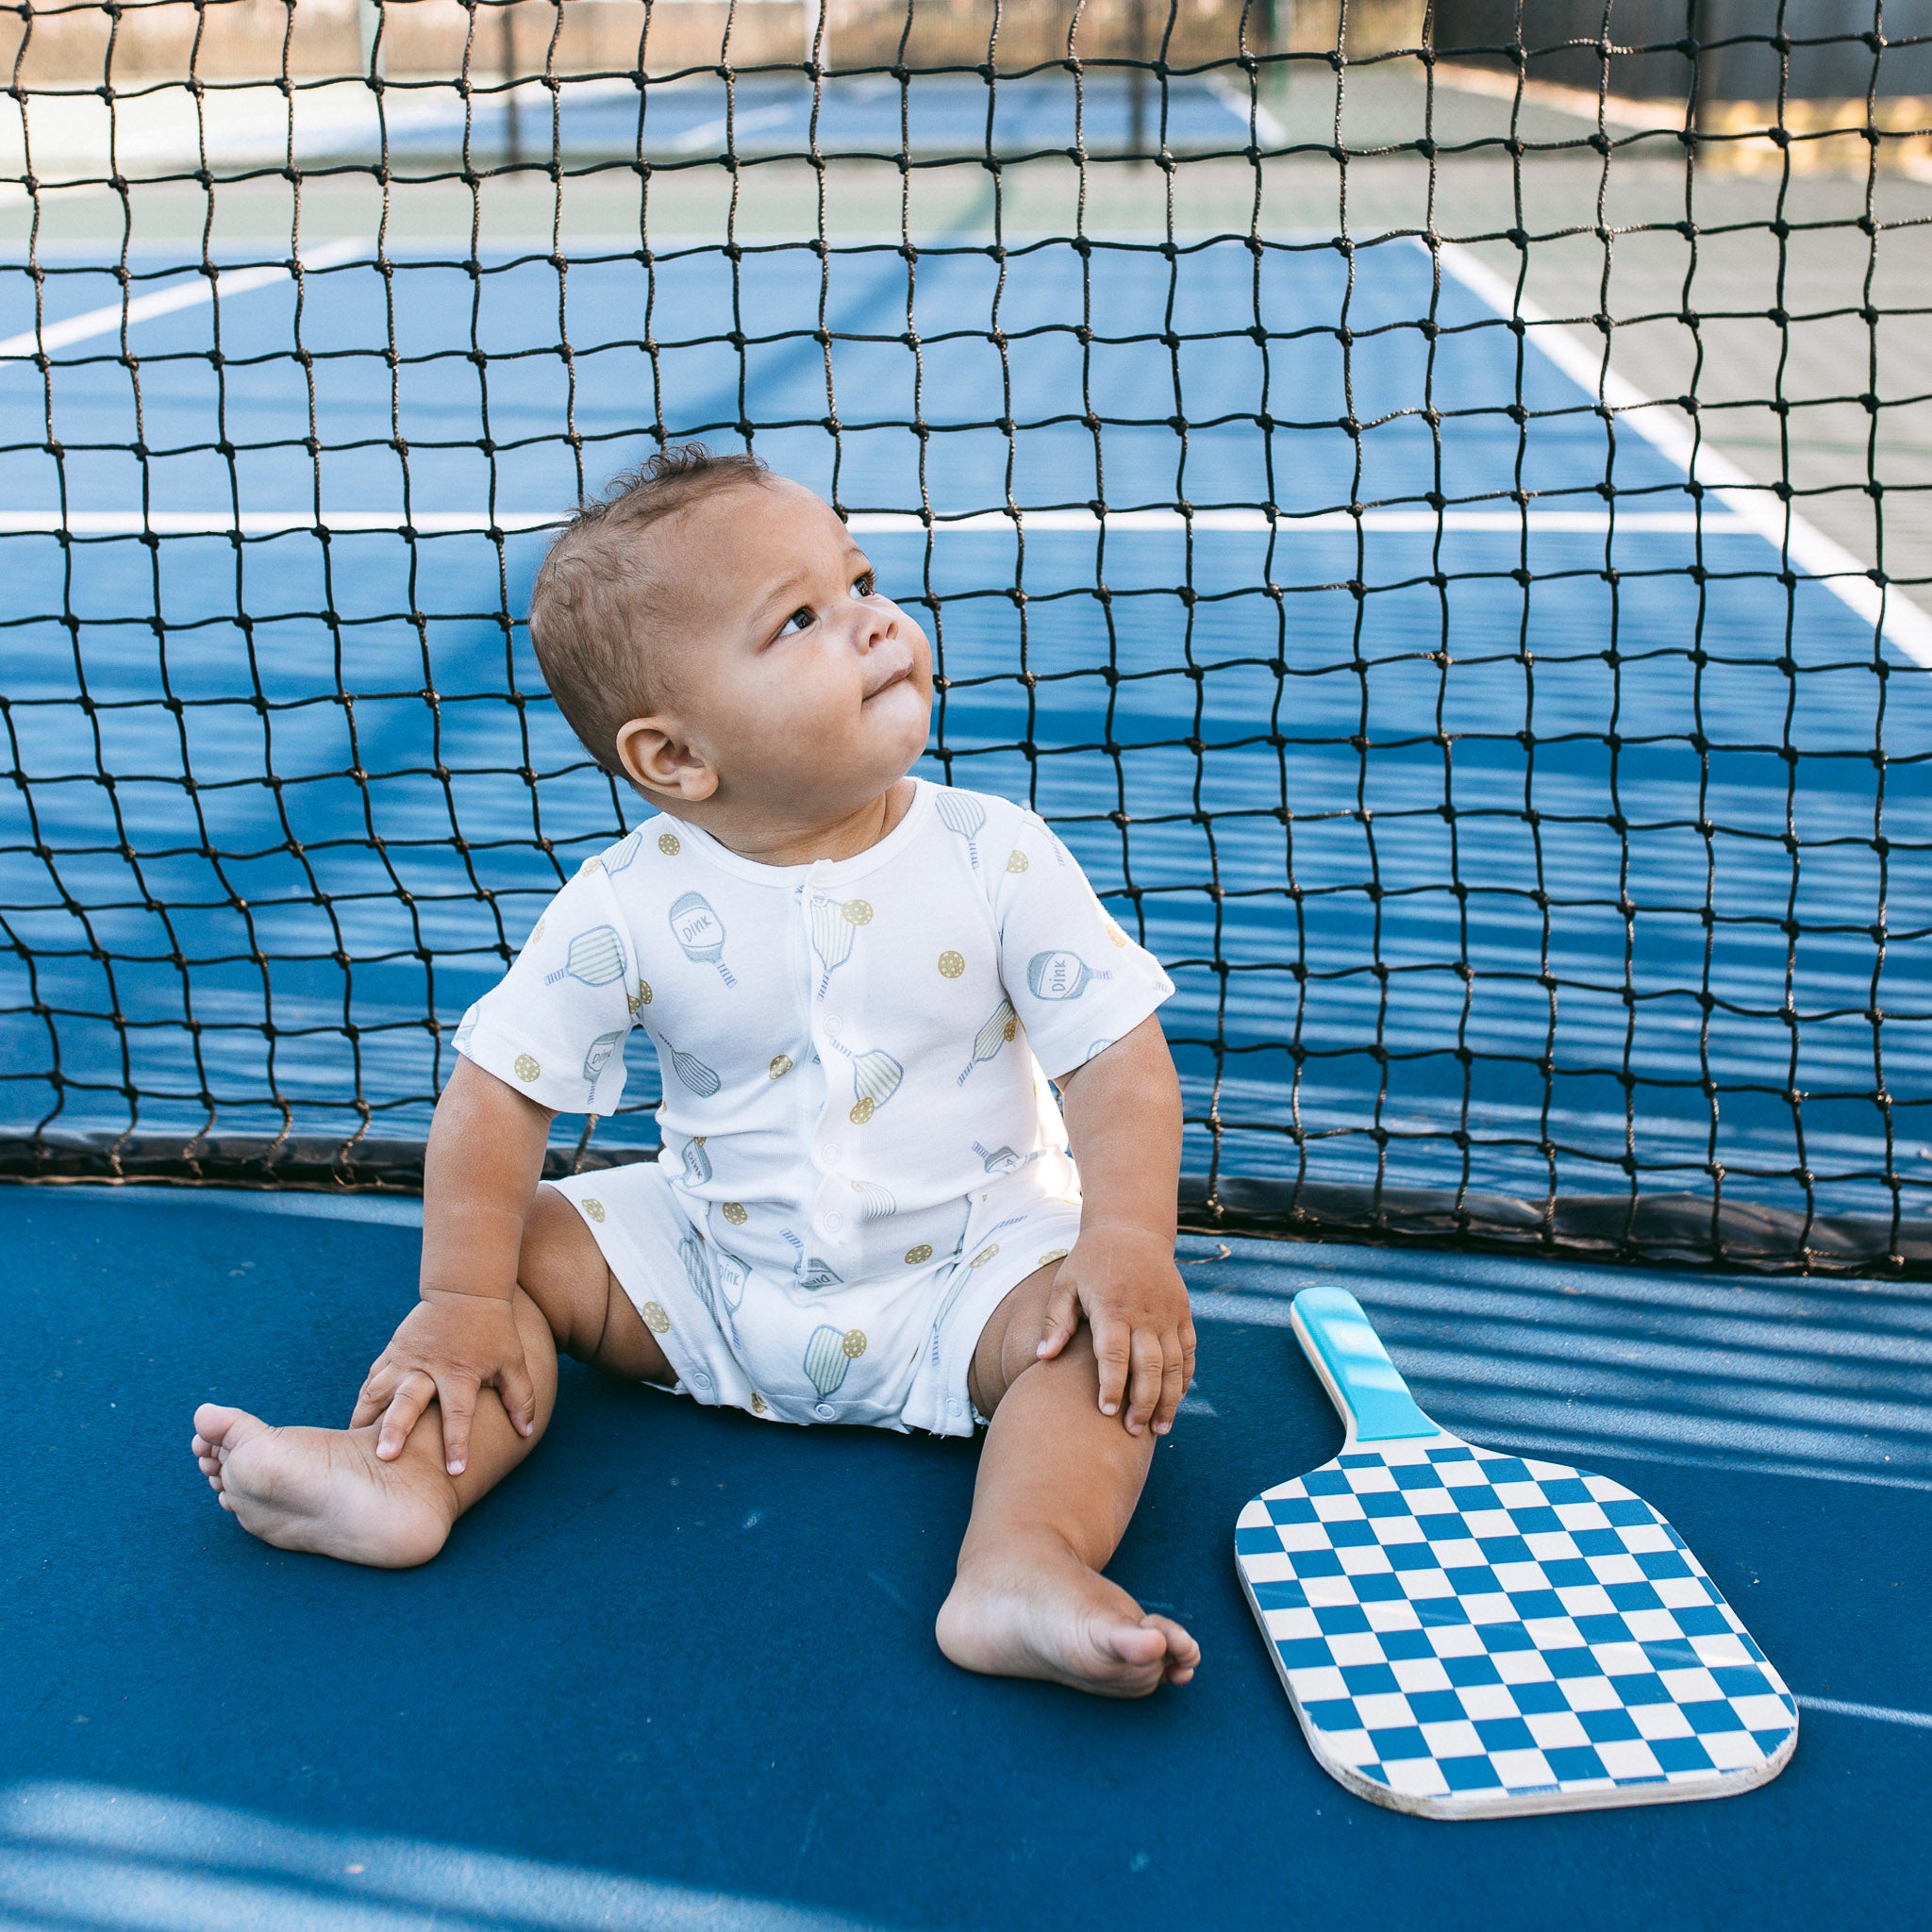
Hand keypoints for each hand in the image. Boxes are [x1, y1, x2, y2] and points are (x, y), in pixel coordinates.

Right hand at [349, 1292, 536, 1474]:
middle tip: (385, 1456)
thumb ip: (521, 1397)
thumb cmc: (494, 1330)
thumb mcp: (513, 1361)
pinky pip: (374, 1378)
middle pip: (408, 1401)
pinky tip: (358, 1421)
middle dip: (395, 1429)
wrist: (465, 1290)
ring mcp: (406, 1357)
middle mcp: (429, 1367)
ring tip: (355, 1446)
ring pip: (379, 1390)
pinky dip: (364, 1400)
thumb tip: (527, 1431)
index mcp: (461, 1372)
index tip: (455, 1471)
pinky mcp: (393, 1350)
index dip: (458, 1442)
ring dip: (366, 1418)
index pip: (459, 1413)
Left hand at [1036, 1223, 1195, 1436]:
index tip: (1105, 1414)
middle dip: (1143, 1403)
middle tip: (1133, 1431)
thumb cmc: (1090, 1261)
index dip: (1111, 1386)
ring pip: (1175, 1364)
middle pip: (1149, 1366)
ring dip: (1169, 1399)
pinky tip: (1176, 1400)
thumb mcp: (1066, 1284)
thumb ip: (1057, 1321)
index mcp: (1112, 1307)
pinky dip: (1185, 1378)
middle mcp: (1144, 1313)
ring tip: (1159, 1429)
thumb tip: (1042, 1357)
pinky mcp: (1182, 1313)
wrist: (1132, 1229)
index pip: (1114, 1355)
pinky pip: (1189, 1351)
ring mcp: (1167, 1313)